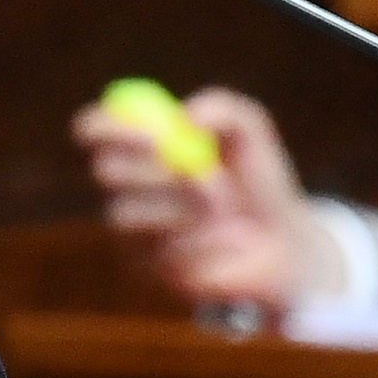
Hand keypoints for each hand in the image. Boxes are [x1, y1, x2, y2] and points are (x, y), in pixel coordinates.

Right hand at [70, 84, 335, 318]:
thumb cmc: (256, 181)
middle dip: (148, 165)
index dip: (106, 126)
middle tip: (188, 163)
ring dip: (182, 204)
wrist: (282, 241)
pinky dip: (203, 239)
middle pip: (105, 171)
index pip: (95, 131)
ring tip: (223, 206)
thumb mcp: (250, 132)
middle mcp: (123, 187)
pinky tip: (227, 240)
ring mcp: (129, 231)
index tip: (147, 128)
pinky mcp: (145, 268)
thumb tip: (185, 117)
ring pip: (128, 214)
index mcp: (136, 147)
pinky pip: (159, 249)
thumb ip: (223, 108)